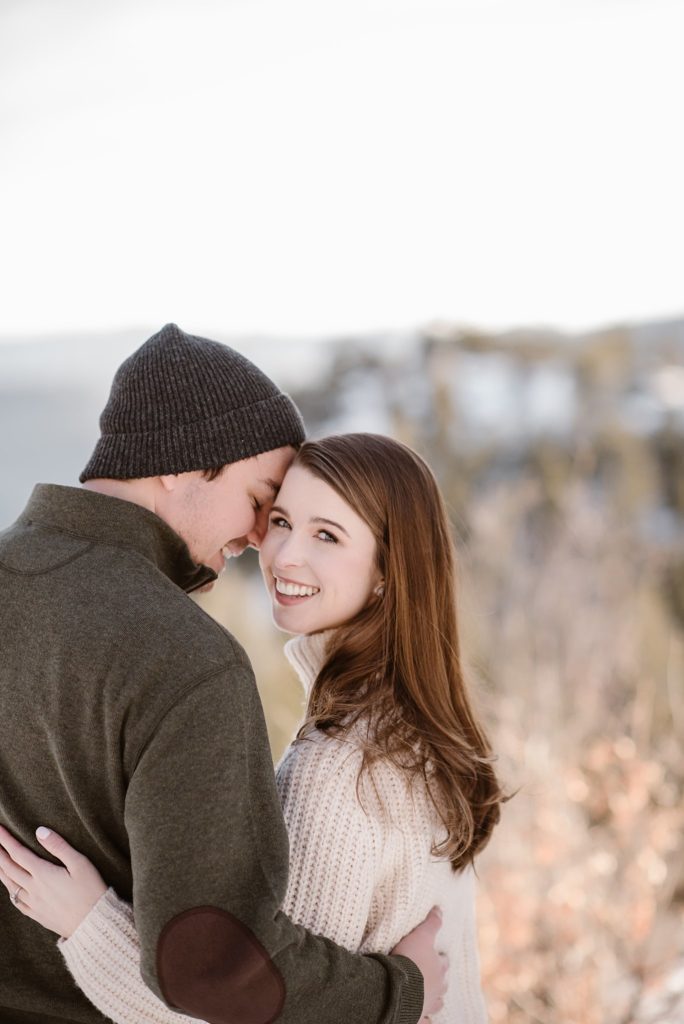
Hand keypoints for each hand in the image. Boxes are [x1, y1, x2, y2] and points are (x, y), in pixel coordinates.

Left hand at [0, 824, 106, 938]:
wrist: (93, 923)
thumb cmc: (90, 890)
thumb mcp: (80, 863)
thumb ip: (59, 846)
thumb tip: (39, 830)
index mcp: (43, 874)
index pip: (19, 853)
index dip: (6, 840)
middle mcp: (34, 888)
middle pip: (9, 868)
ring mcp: (34, 903)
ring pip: (10, 885)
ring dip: (0, 870)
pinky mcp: (37, 914)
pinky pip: (16, 901)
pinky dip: (9, 890)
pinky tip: (9, 887)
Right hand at [390, 905, 447, 1020]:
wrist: (398, 986)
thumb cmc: (410, 959)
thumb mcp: (421, 935)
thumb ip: (432, 923)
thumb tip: (440, 908)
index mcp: (439, 969)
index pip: (444, 961)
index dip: (440, 958)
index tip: (436, 956)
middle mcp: (437, 988)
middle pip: (442, 983)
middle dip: (438, 979)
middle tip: (429, 975)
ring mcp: (429, 1004)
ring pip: (436, 1003)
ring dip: (433, 998)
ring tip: (426, 995)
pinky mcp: (418, 1016)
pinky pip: (425, 1021)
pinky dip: (425, 1020)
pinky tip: (424, 1018)